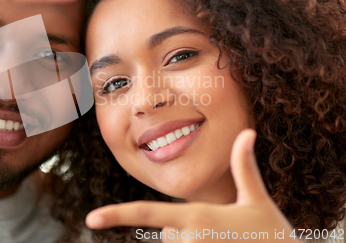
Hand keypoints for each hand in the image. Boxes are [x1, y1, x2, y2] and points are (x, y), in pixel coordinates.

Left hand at [85, 129, 300, 241]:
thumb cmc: (273, 235)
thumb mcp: (257, 199)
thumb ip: (244, 166)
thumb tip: (247, 132)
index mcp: (197, 217)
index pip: (147, 214)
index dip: (117, 214)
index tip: (90, 219)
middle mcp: (189, 240)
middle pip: (166, 233)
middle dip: (184, 230)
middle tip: (220, 232)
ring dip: (192, 241)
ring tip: (223, 241)